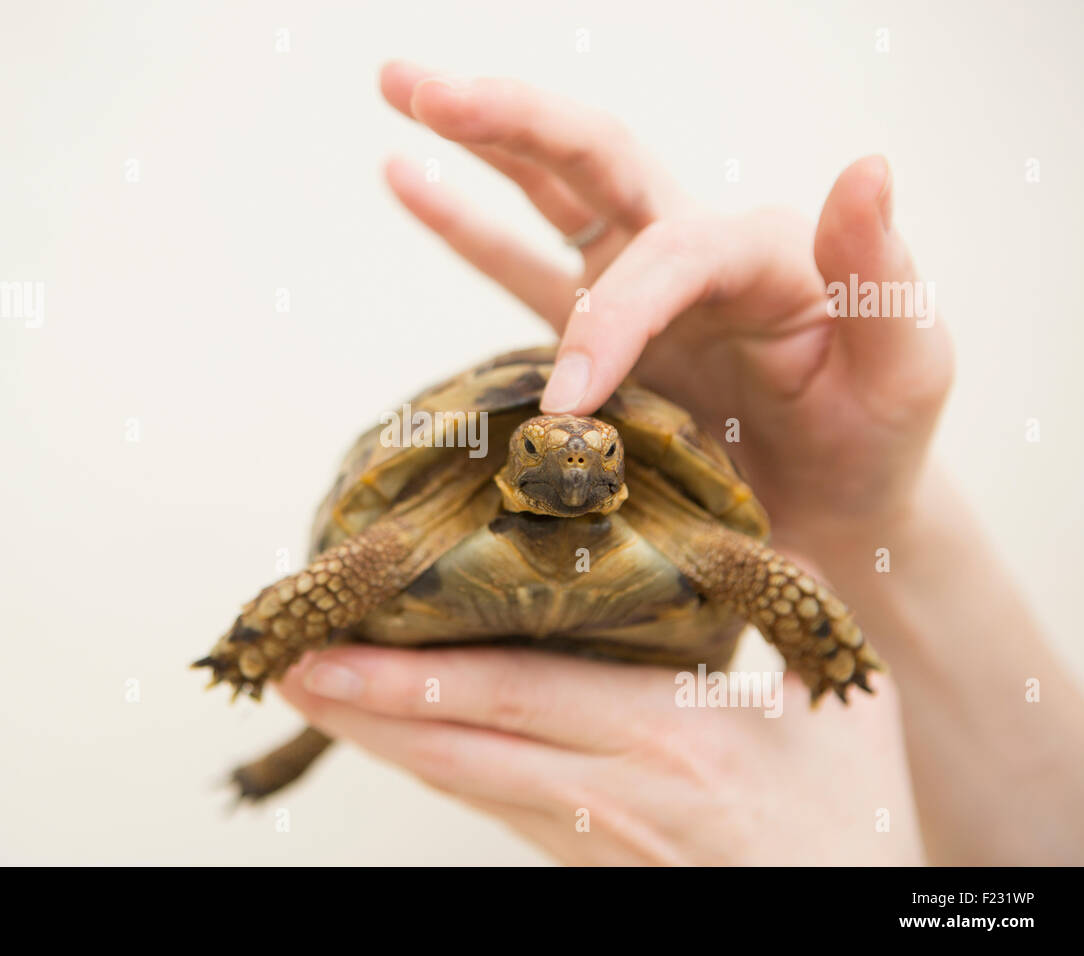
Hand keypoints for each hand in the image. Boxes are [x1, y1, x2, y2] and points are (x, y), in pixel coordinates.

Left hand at [278, 645, 923, 864]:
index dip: (411, 678)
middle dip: (363, 711)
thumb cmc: (852, 808)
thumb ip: (769, 602)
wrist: (852, 909)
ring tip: (313, 694)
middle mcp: (614, 791)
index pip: (514, 697)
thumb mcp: (826, 693)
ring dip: (383, 739)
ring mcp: (594, 835)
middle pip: (460, 748)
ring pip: (464, 783)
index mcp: (670, 736)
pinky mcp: (589, 860)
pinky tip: (396, 736)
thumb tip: (714, 518)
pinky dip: (436, 765)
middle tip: (284, 671)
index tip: (330, 653)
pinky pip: (494, 805)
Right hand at [380, 61, 953, 553]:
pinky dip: (463, 224)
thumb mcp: (907, 366)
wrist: (830, 516)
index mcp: (764, 252)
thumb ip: (881, 273)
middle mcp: (693, 250)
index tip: (571, 405)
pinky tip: (405, 177)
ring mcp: (638, 285)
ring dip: (478, 140)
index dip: (611, 317)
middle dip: (513, 119)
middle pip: (598, 157)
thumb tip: (866, 165)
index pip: (670, 251)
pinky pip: (519, 267)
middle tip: (422, 87)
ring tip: (402, 91)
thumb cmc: (871, 444)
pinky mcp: (599, 331)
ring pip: (550, 192)